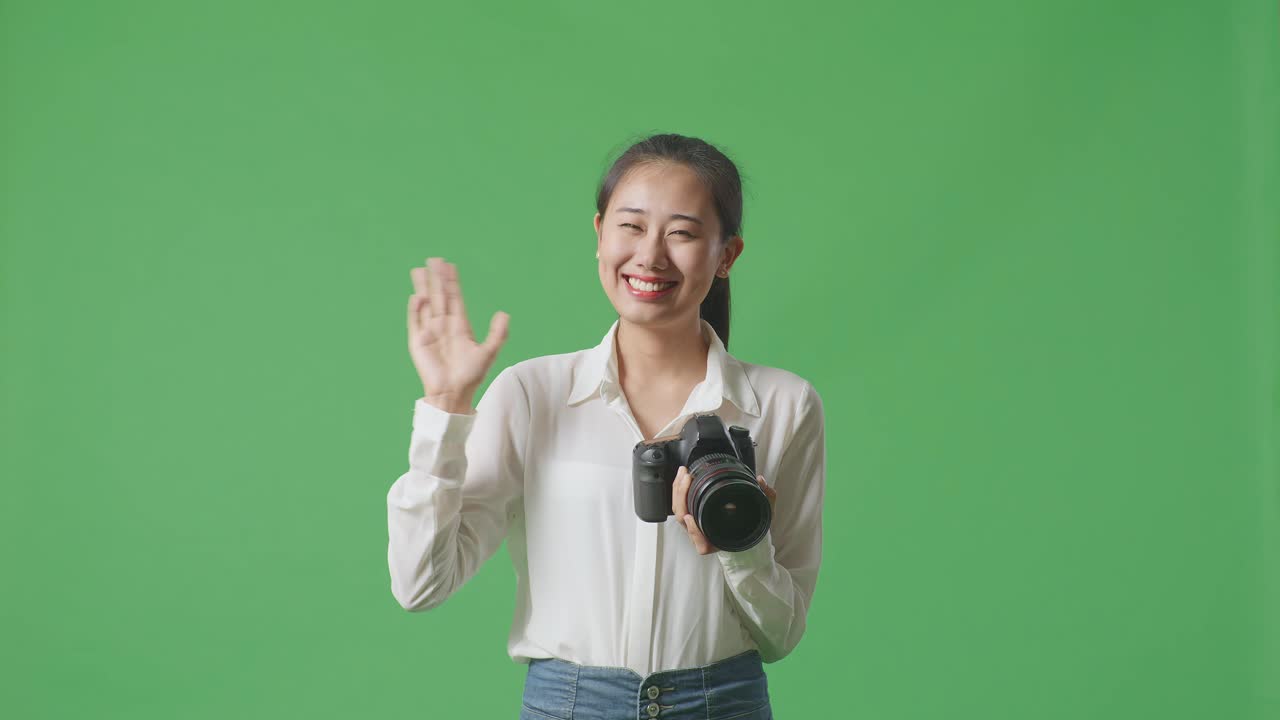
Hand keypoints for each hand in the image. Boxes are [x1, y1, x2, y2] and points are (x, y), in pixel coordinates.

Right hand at [408, 257, 508, 411]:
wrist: (453, 393)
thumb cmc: (471, 376)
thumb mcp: (488, 353)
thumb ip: (497, 334)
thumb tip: (504, 314)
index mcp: (460, 325)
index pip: (455, 298)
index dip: (452, 282)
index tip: (449, 266)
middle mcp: (444, 325)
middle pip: (440, 296)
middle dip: (437, 278)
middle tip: (434, 259)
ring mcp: (430, 332)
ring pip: (426, 304)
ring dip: (423, 287)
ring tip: (419, 270)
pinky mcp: (418, 342)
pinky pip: (415, 321)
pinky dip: (415, 309)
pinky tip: (418, 296)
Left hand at [672, 466, 776, 554]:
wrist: (746, 528)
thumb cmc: (752, 525)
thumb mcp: (765, 514)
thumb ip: (767, 499)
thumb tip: (761, 482)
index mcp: (719, 541)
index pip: (701, 542)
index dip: (694, 531)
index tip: (691, 517)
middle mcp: (705, 535)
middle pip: (684, 521)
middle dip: (681, 498)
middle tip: (687, 479)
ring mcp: (696, 524)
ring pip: (679, 511)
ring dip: (678, 490)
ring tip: (683, 473)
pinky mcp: (693, 512)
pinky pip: (680, 504)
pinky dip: (679, 490)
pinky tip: (682, 477)